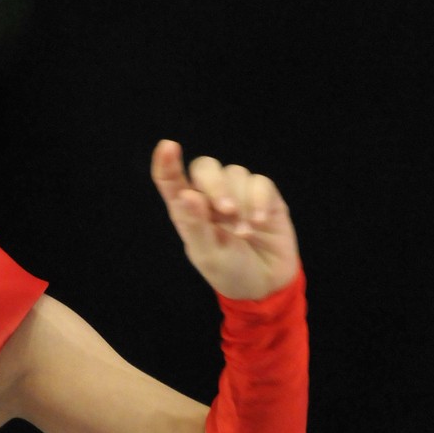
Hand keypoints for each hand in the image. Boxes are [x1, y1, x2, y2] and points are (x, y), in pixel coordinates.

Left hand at [150, 140, 299, 299]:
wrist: (266, 286)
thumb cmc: (228, 270)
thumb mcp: (208, 254)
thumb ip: (196, 225)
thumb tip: (187, 195)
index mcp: (187, 209)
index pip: (171, 180)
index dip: (166, 162)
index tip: (168, 146)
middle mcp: (210, 196)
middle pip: (205, 167)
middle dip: (215, 184)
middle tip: (226, 211)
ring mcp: (238, 193)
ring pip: (235, 173)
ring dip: (241, 201)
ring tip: (245, 232)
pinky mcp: (264, 196)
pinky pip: (260, 182)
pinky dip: (259, 200)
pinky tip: (259, 222)